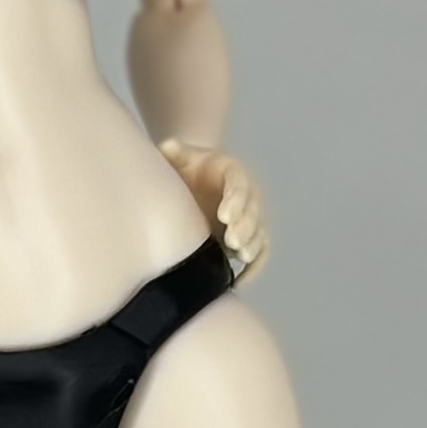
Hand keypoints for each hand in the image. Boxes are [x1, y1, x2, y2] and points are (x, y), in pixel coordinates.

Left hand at [159, 140, 269, 279]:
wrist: (196, 180)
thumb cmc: (188, 167)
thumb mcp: (181, 156)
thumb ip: (175, 152)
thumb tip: (167, 147)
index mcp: (233, 172)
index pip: (239, 185)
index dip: (235, 200)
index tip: (224, 215)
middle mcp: (247, 195)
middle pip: (252, 212)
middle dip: (245, 227)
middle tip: (232, 241)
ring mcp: (249, 218)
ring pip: (258, 233)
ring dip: (252, 245)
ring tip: (241, 256)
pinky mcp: (248, 237)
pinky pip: (259, 253)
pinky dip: (254, 267)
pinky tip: (241, 279)